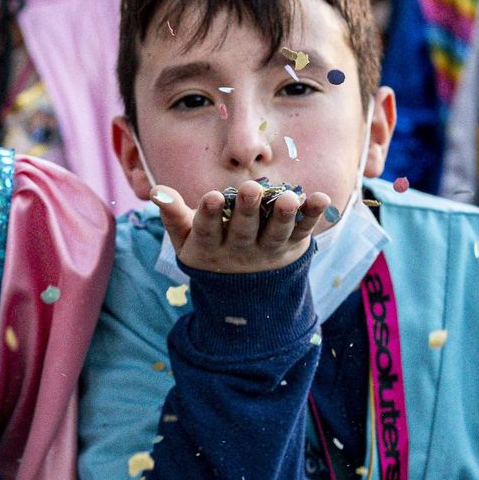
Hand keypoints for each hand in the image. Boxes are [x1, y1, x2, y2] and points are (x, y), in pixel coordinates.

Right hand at [151, 179, 331, 274]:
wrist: (243, 291)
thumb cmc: (207, 250)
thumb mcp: (184, 237)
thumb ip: (172, 213)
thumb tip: (157, 190)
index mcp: (209, 247)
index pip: (208, 230)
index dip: (210, 215)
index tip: (212, 197)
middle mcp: (239, 251)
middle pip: (244, 231)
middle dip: (247, 210)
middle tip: (250, 188)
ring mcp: (267, 251)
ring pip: (276, 234)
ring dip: (283, 216)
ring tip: (289, 197)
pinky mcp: (291, 247)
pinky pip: (303, 232)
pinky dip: (313, 217)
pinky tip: (321, 198)